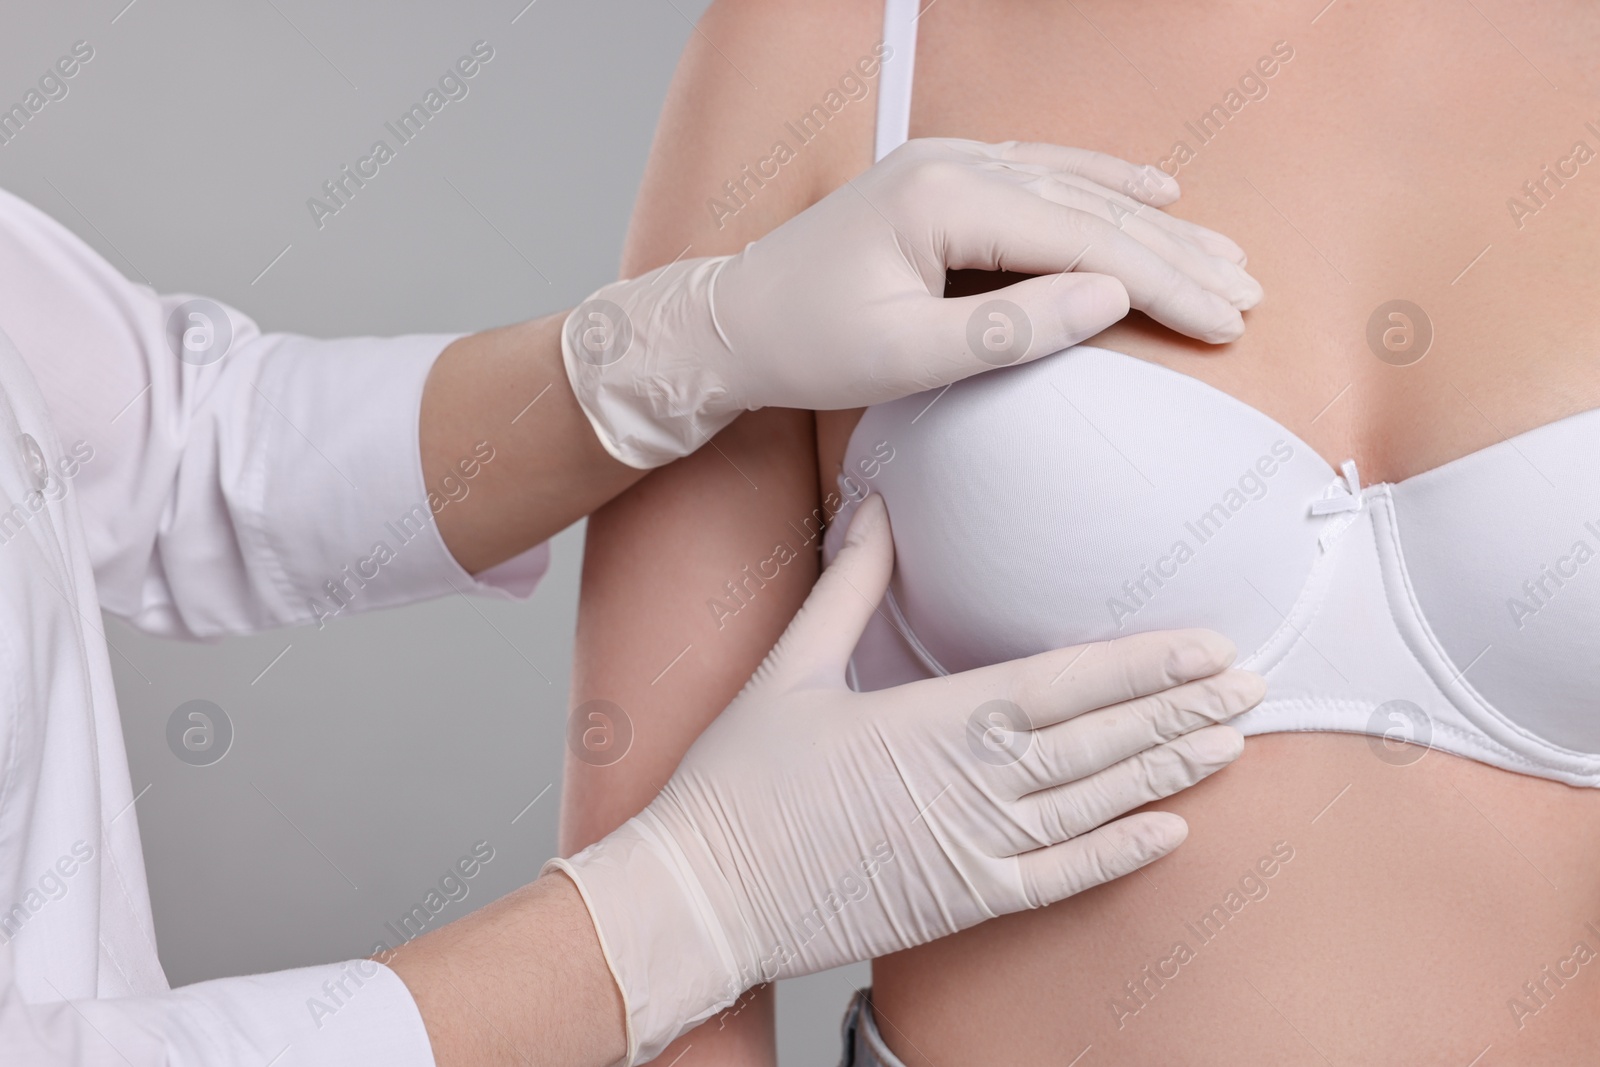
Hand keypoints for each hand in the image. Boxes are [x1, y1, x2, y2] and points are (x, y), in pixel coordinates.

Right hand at [546, 494, 1263, 1062]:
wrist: (700, 894)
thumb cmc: (739, 783)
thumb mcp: (791, 667)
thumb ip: (848, 586)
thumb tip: (878, 510)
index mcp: (930, 719)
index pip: (1063, 683)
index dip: (1143, 665)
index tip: (1206, 646)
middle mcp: (968, 785)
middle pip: (1099, 742)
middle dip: (1181, 711)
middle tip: (1253, 686)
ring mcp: (972, 851)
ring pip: (1095, 807)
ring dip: (1169, 773)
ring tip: (1229, 744)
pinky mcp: (963, 904)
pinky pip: (1061, 880)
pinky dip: (1120, 855)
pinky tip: (1172, 834)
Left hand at [562, 138, 1261, 467]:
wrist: (731, 324)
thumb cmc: (805, 346)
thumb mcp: (904, 356)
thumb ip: (1009, 327)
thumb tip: (1111, 296)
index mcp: (943, 199)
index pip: (1083, 239)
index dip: (1164, 283)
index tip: (1226, 321)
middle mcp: (953, 164)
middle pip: (1092, 207)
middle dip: (1178, 254)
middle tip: (1250, 294)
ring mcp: (948, 164)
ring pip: (1077, 186)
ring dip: (1156, 222)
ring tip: (1226, 254)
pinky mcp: (943, 180)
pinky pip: (1044, 173)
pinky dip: (1105, 186)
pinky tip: (1153, 189)